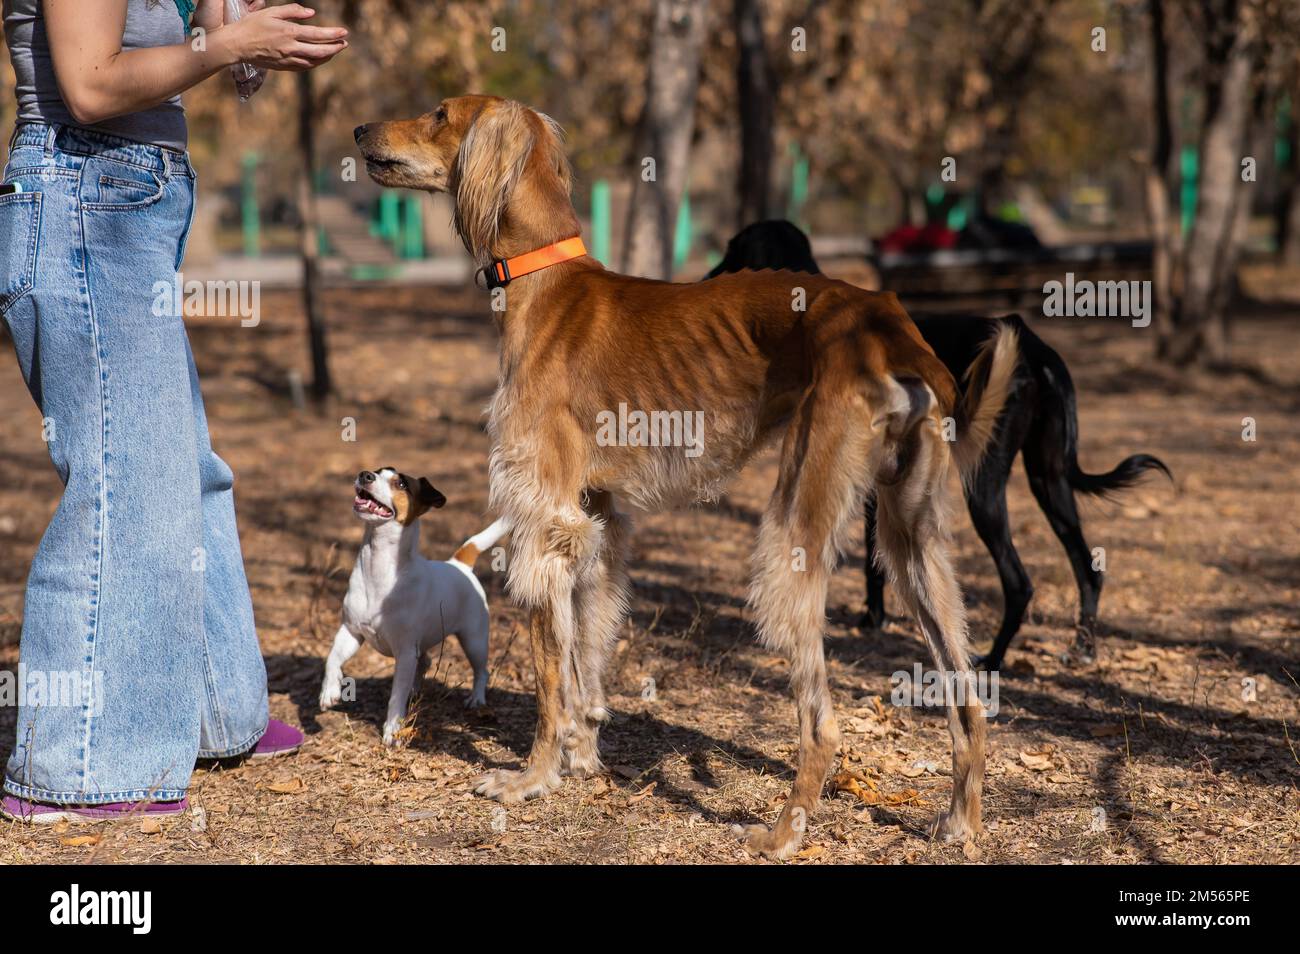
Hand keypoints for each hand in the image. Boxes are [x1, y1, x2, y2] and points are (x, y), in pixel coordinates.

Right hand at [222, 3, 346, 71]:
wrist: (237, 45)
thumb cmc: (252, 25)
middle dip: (335, 48)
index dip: (333, 34)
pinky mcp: (284, 67)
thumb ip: (293, 11)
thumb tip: (311, 13)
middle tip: (345, 43)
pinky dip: (316, 63)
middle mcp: (291, 48)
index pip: (317, 35)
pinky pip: (305, 67)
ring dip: (328, 56)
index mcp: (289, 32)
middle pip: (320, 51)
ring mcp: (288, 60)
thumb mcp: (271, 12)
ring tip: (335, 50)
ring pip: (315, 62)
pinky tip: (320, 58)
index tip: (344, 32)